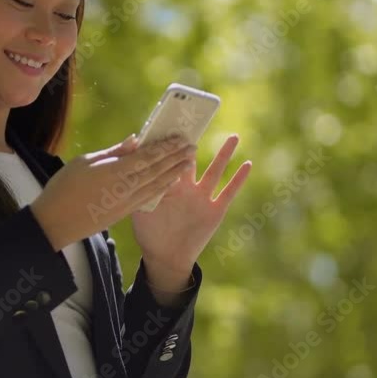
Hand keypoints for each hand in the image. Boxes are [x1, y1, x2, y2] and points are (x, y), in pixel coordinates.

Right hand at [30, 133, 196, 250]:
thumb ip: (113, 152)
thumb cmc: (65, 187)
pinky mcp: (124, 213)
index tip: (179, 138)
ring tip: (187, 163)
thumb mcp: (85, 162)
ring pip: (157, 185)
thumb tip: (135, 140)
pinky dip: (162, 188)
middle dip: (175, 158)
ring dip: (174, 173)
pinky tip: (170, 183)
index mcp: (115, 172)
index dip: (165, 147)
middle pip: (157, 170)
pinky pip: (149, 198)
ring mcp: (126, 202)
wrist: (55, 222)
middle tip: (191, 147)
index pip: (147, 157)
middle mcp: (125, 188)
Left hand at [130, 134, 251, 275]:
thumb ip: (137, 189)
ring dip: (225, 155)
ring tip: (234, 136)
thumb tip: (129, 170)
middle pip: (193, 159)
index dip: (172, 142)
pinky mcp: (215, 211)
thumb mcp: (140, 209)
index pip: (170, 158)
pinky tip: (247, 164)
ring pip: (215, 171)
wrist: (165, 256)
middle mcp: (187, 187)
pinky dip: (238, 180)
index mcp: (168, 184)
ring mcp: (202, 197)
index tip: (174, 122)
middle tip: (201, 121)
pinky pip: (228, 192)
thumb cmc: (150, 232)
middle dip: (197, 142)